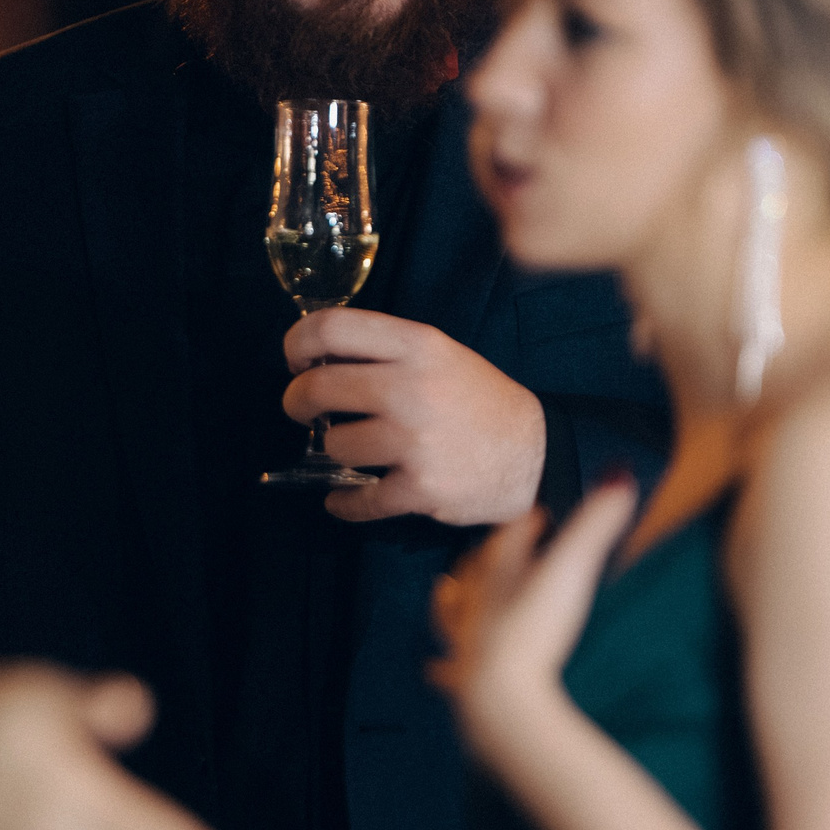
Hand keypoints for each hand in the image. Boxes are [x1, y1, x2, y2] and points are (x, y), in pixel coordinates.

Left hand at [281, 308, 545, 524]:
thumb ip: (386, 351)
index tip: (296, 360)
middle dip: (297, 400)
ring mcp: (415, 440)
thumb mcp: (441, 354)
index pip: (332, 327)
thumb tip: (315, 358)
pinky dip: (345, 502)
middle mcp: (413, 388)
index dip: (298, 342)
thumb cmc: (478, 401)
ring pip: (334, 445)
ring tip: (354, 449)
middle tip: (301, 408)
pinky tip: (344, 497)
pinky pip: (358, 498)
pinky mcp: (420, 488)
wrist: (534, 456)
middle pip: (319, 388)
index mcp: (418, 345)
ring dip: (334, 450)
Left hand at [430, 472, 637, 755]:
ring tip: (447, 587)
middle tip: (493, 548)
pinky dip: (443, 669)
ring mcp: (466, 643)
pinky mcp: (464, 684)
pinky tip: (434, 670)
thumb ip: (598, 524)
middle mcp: (475, 604)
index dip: (525, 525)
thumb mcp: (573, 568)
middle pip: (475, 572)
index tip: (538, 515)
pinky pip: (447, 672)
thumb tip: (621, 474)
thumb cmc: (534, 628)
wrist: (501, 694)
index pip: (509, 539)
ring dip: (452, 598)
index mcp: (499, 573)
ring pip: (451, 613)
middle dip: (486, 557)